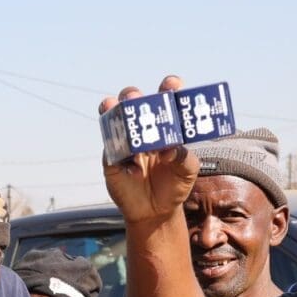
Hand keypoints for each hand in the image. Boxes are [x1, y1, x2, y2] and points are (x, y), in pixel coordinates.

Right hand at [100, 75, 198, 223]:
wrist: (155, 212)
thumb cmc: (175, 185)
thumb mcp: (187, 172)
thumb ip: (184, 158)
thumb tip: (171, 148)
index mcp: (165, 125)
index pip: (165, 99)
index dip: (168, 88)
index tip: (172, 84)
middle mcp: (142, 128)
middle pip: (134, 101)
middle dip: (134, 96)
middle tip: (137, 98)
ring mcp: (124, 141)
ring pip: (114, 117)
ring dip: (113, 109)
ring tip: (115, 106)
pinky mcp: (111, 159)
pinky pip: (109, 147)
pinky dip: (114, 146)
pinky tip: (128, 161)